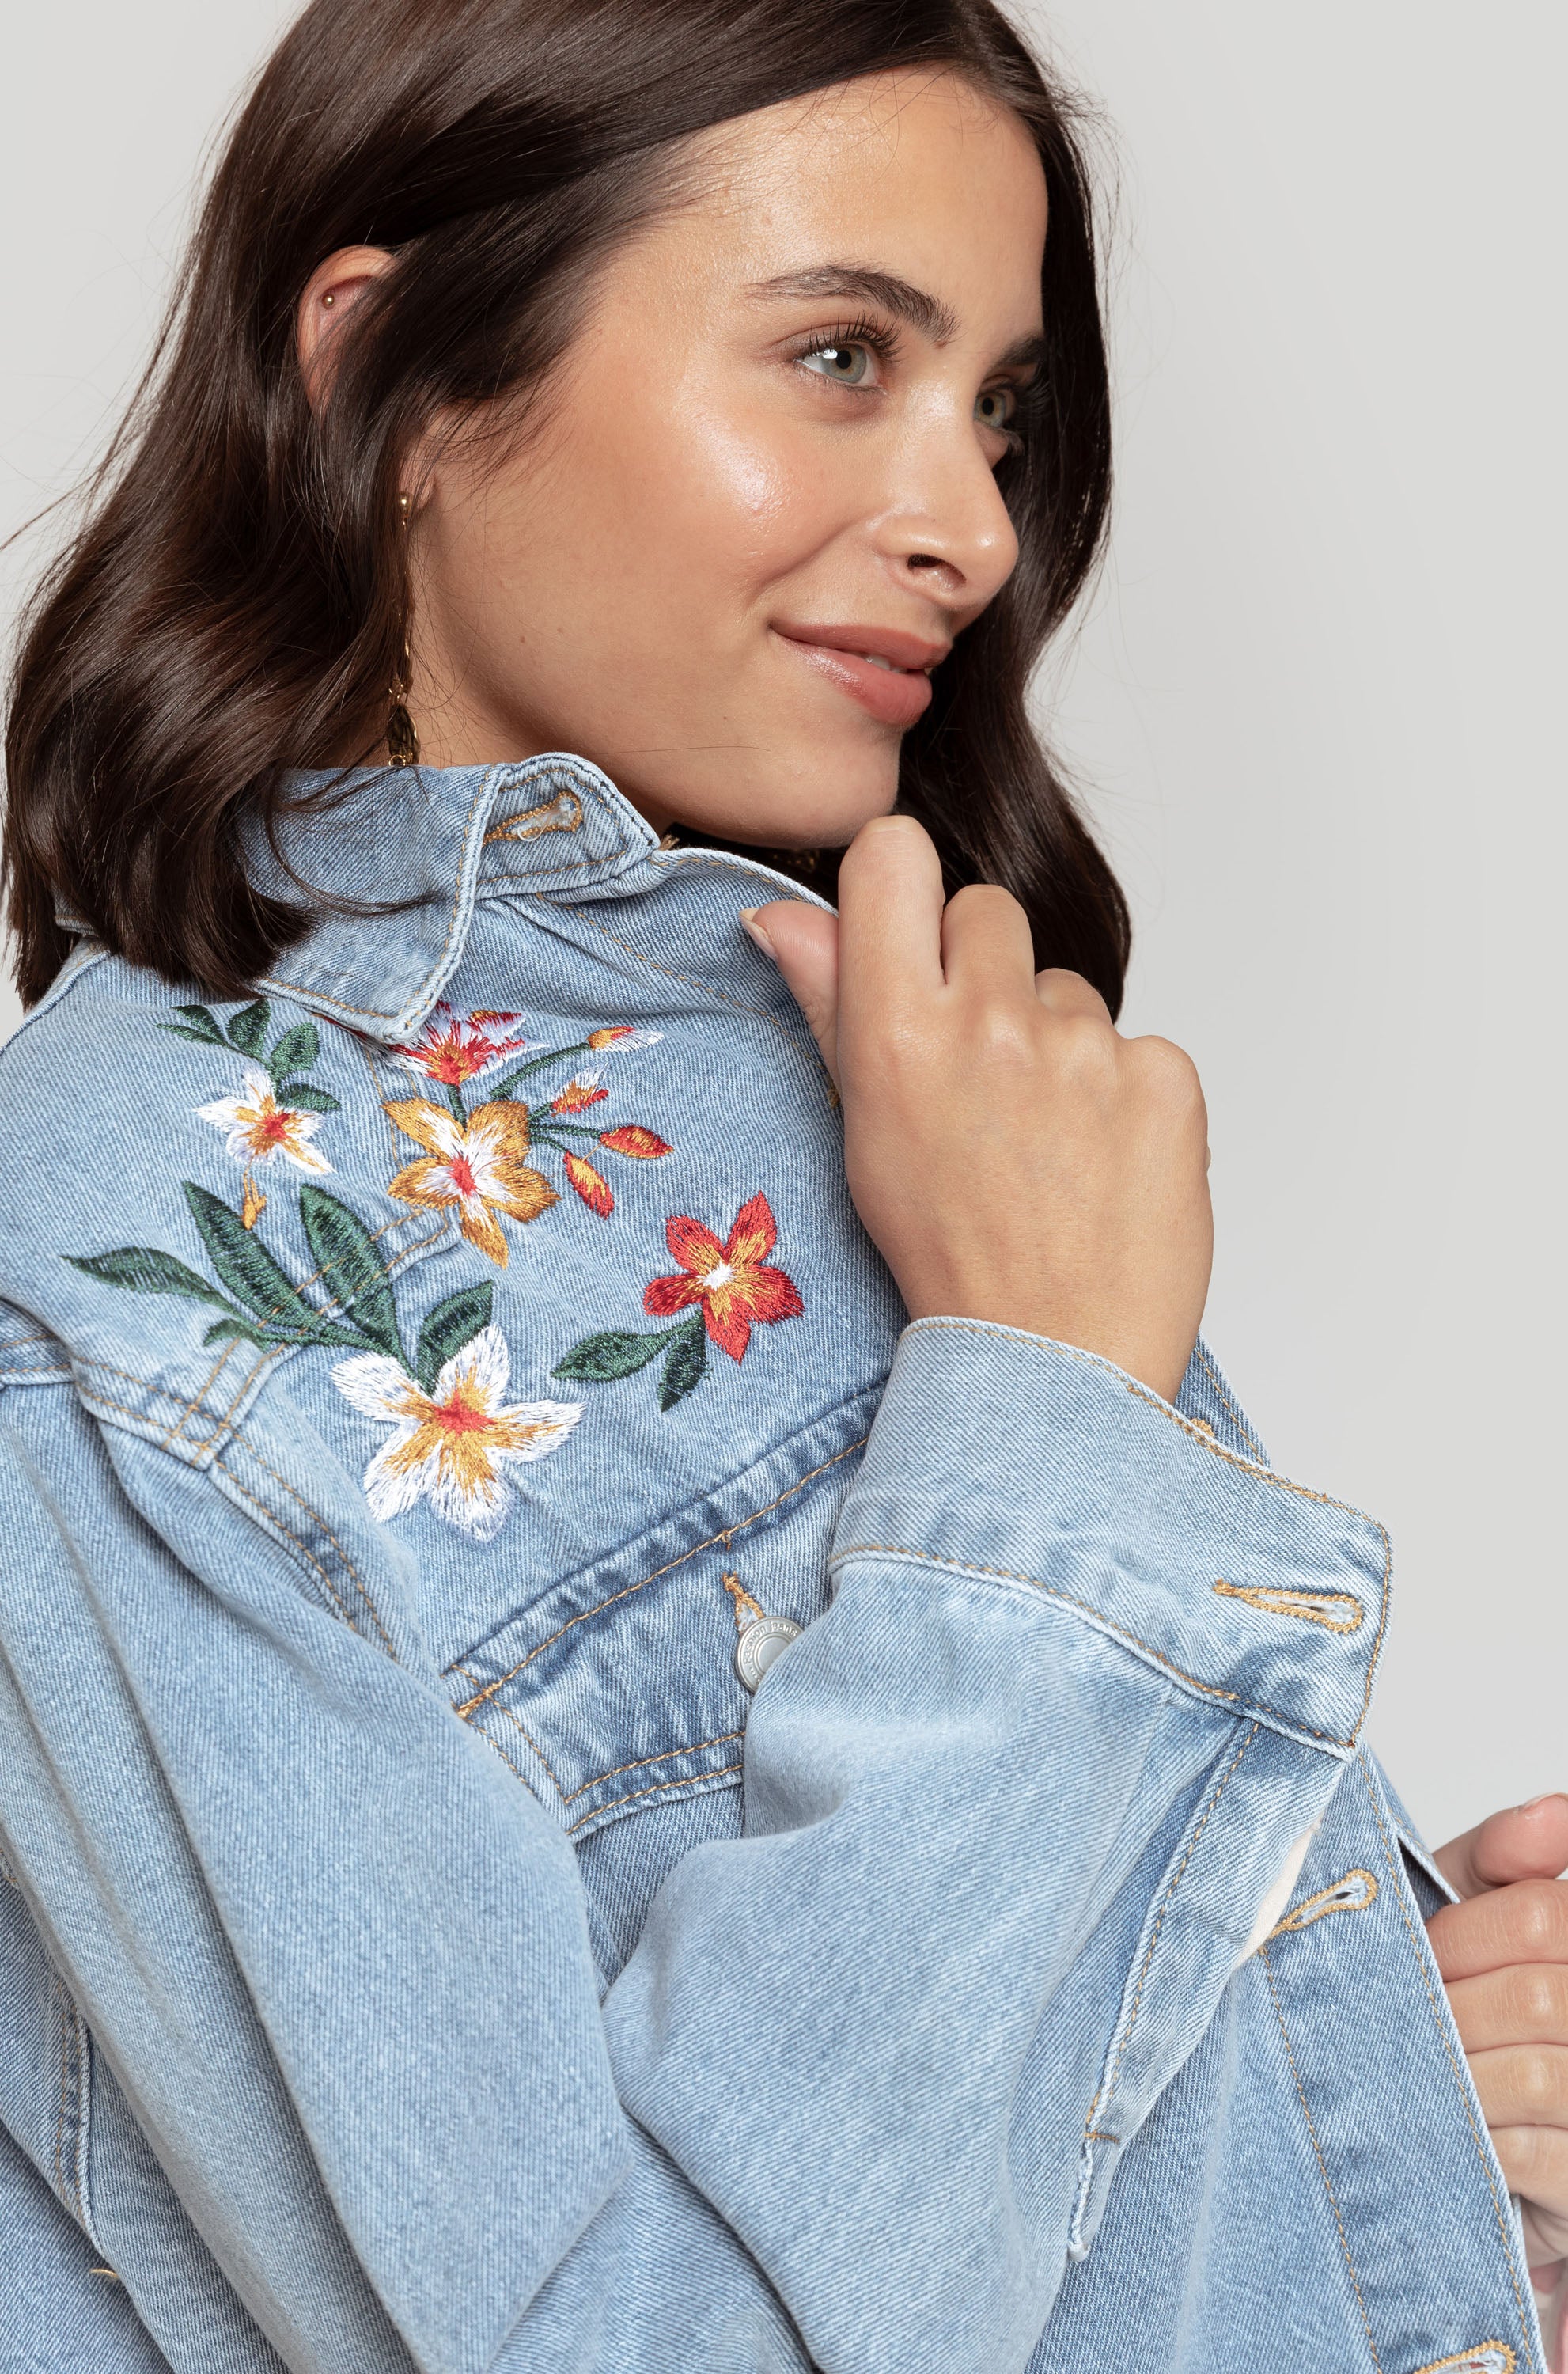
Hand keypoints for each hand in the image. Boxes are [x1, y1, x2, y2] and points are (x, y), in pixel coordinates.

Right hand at [742, 814, 1212, 1401]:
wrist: (1053, 1359)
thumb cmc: (949, 1255)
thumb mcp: (863, 1128)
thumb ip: (831, 1002)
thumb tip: (782, 912)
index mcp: (897, 1031)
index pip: (893, 857)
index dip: (901, 885)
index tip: (910, 933)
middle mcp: (990, 1022)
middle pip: (988, 910)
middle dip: (985, 972)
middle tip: (983, 1077)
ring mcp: (1086, 1048)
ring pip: (1067, 988)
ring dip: (1057, 1045)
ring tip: (1044, 1142)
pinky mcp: (1164, 1078)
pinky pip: (1138, 1046)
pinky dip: (1125, 1095)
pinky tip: (1100, 1163)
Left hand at [1430, 1794, 1567, 2308]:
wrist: (1495, 2127)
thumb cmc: (1480, 1999)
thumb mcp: (1481, 1910)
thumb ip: (1503, 1859)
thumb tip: (1541, 1814)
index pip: (1541, 1917)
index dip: (1460, 1935)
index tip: (1420, 1952)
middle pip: (1536, 1998)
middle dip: (1449, 2008)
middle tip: (1400, 2016)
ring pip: (1532, 2076)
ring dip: (1455, 2072)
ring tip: (1419, 2066)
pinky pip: (1531, 2151)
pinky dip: (1476, 2137)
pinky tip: (1454, 2122)